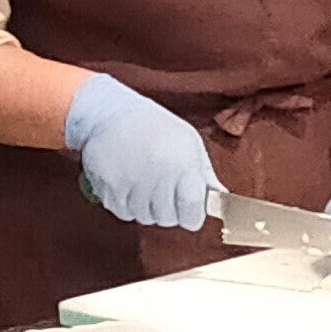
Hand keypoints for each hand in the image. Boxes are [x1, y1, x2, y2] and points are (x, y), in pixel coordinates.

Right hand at [62, 75, 222, 232]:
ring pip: (144, 217)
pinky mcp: (110, 188)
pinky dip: (126, 204)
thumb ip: (205, 173)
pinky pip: (123, 212)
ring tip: (143, 181)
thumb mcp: (188, 142)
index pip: (192, 213)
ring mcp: (132, 184)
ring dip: (146, 207)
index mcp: (183, 165)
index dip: (192, 217)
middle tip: (162, 188)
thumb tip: (221, 196)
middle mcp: (159, 176)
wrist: (111, 113)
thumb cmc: (154, 126)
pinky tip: (127, 182)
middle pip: (168, 219)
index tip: (189, 211)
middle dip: (168, 210)